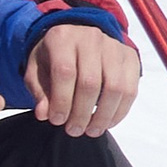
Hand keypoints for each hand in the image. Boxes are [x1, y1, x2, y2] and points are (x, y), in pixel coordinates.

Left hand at [25, 19, 139, 136]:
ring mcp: (114, 47)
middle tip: (74, 130)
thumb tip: (45, 114)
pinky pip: (130, 89)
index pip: (65, 72)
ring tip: (91, 130)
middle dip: (82, 113)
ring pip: (115, 88)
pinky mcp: (130, 58)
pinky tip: (107, 122)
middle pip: (90, 82)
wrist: (76, 36)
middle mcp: (91, 38)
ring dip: (103, 116)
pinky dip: (120, 111)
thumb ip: (39, 92)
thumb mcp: (36, 70)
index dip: (62, 101)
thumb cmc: (53, 57)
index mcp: (62, 38)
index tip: (57, 120)